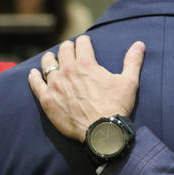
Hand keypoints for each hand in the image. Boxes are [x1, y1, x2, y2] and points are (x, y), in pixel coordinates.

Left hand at [28, 35, 144, 140]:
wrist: (102, 132)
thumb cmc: (116, 107)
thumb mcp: (129, 82)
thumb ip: (132, 61)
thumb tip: (140, 44)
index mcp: (86, 64)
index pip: (82, 43)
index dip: (84, 42)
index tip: (85, 44)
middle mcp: (68, 71)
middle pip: (63, 50)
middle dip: (68, 48)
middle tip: (70, 51)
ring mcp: (55, 85)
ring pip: (48, 63)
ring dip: (51, 58)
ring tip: (53, 59)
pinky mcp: (47, 100)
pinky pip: (35, 83)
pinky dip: (34, 76)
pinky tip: (34, 73)